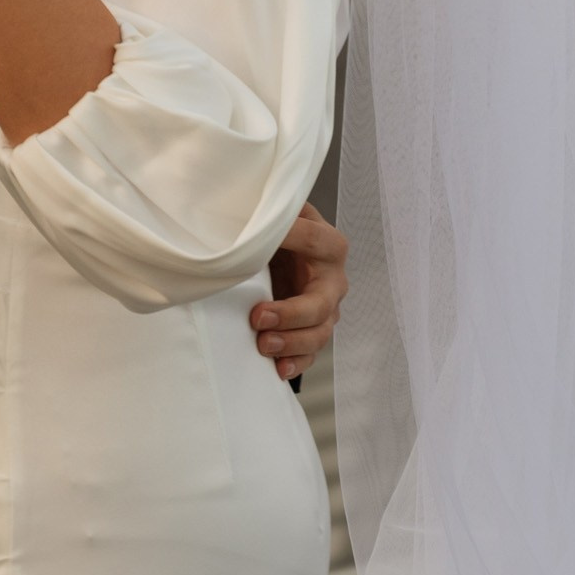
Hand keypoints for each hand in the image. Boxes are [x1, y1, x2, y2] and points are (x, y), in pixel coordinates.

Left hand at [250, 203, 347, 381]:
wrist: (283, 252)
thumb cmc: (278, 232)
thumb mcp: (276, 216)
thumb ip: (270, 213)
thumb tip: (241, 206)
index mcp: (329, 244)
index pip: (314, 240)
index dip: (290, 243)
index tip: (254, 248)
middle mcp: (333, 279)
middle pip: (320, 303)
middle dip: (291, 314)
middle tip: (258, 317)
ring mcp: (327, 308)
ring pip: (319, 333)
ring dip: (291, 342)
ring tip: (263, 344)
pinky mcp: (314, 329)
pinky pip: (311, 353)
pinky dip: (297, 362)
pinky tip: (279, 368)